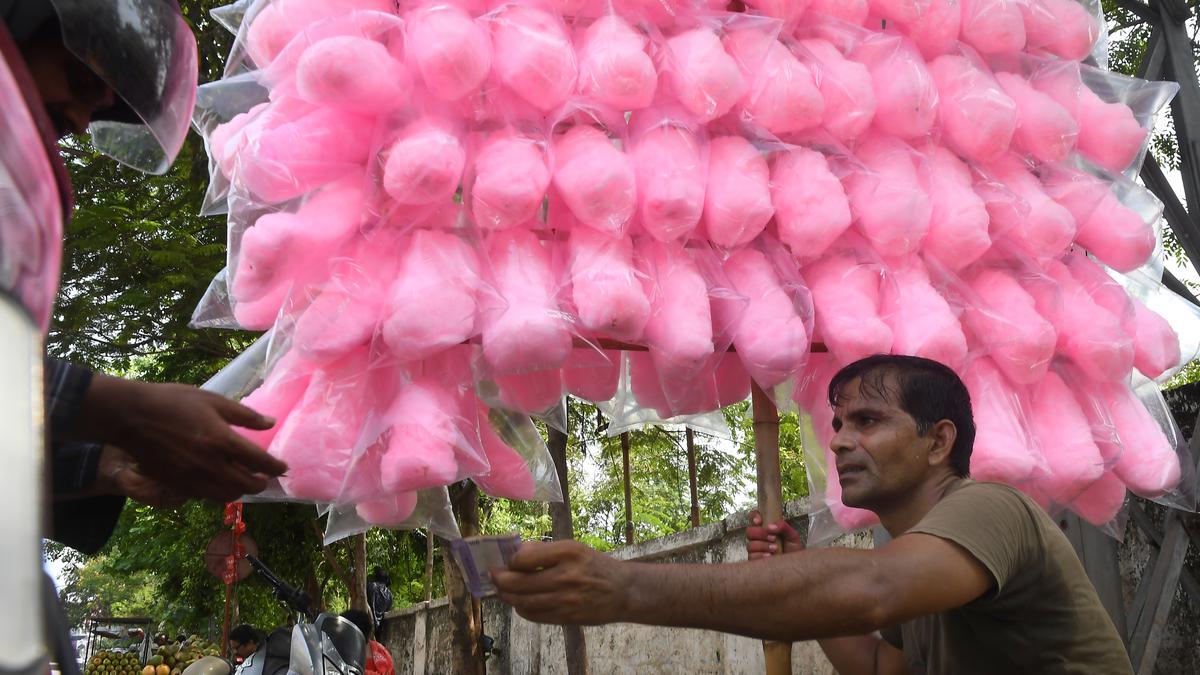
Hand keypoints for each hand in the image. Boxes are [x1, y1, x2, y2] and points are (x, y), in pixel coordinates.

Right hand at [77, 374, 286, 501]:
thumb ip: (245, 415)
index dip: (276, 467)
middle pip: (247, 485)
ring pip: (227, 495)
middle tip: (266, 477)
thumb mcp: (213, 400)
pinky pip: (206, 496)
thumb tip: (271, 423)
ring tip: (245, 481)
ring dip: (241, 490)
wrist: (131, 417)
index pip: (260, 462)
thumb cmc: (173, 402)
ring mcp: (193, 478)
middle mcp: (211, 465)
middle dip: (262, 483)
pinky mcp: (177, 485)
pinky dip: (219, 492)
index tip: (283, 467)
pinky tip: (220, 481)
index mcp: (222, 441)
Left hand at [491, 541, 630, 625]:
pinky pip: (534, 615)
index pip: (524, 558)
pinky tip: (520, 603)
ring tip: (502, 590)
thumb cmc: (595, 565)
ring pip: (523, 602)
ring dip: (507, 596)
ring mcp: (566, 599)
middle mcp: (566, 575)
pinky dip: (522, 609)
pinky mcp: (566, 617)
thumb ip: (545, 550)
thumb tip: (516, 553)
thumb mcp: (574, 548)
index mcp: (568, 552)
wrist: (622, 591)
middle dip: (500, 580)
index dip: (511, 560)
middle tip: (494, 576)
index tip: (509, 560)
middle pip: (519, 582)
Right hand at [746, 510, 803, 559]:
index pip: (754, 518)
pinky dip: (761, 556)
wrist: (796, 565)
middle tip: (773, 538)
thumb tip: (771, 526)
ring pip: (750, 545)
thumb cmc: (793, 550)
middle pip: (749, 531)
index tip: (759, 521)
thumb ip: (783, 526)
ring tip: (775, 549)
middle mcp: (759, 538)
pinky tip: (770, 557)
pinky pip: (752, 556)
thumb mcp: (792, 535)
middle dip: (760, 534)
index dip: (754, 517)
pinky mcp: (755, 560)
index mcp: (766, 528)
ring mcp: (756, 550)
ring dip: (763, 546)